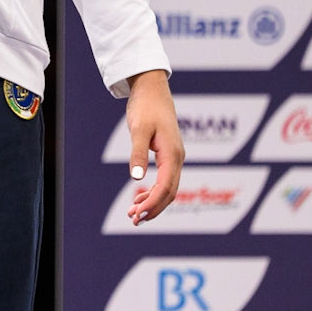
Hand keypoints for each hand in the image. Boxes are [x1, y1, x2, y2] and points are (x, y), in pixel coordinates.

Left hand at [124, 69, 182, 224]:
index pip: (165, 187)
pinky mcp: (169, 155)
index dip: (152, 204)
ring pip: (168, 188)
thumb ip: (138, 153)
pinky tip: (140, 196)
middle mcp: (177, 158)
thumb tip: (136, 178)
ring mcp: (175, 157)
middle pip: (169, 193)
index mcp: (173, 154)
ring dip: (153, 202)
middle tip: (134, 220)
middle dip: (153, 208)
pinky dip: (153, 191)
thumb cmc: (145, 107)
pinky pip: (165, 179)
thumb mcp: (138, 129)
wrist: (152, 90)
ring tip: (134, 213)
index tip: (138, 215)